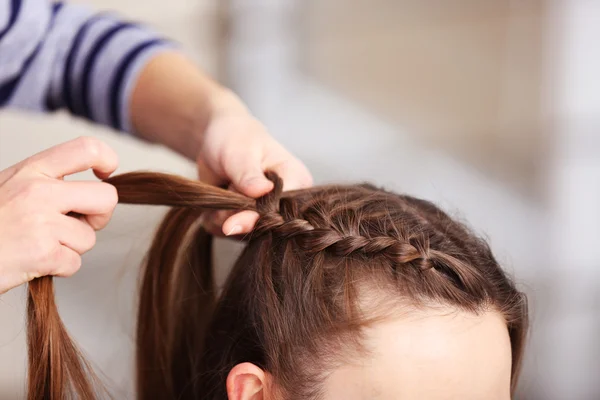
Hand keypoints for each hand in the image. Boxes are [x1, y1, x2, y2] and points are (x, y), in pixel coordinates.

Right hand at [0, 137, 118, 293]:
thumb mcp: (9, 186)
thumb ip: (46, 183)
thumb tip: (91, 193)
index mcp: (32, 170)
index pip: (86, 149)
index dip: (107, 159)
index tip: (105, 174)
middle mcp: (39, 191)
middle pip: (107, 198)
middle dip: (101, 216)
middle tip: (81, 223)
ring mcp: (41, 222)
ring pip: (88, 237)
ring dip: (70, 247)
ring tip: (38, 245)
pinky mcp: (42, 253)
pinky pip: (74, 264)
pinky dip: (58, 268)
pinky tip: (33, 262)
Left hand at [196, 93, 312, 236]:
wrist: (218, 142)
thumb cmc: (237, 139)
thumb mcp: (241, 152)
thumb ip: (249, 174)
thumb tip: (261, 191)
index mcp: (298, 182)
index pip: (284, 211)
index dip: (258, 216)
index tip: (233, 218)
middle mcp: (286, 205)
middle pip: (263, 228)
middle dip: (236, 215)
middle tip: (227, 188)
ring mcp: (266, 217)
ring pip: (242, 233)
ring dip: (222, 216)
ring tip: (224, 188)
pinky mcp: (247, 225)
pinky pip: (226, 235)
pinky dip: (214, 220)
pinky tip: (217, 200)